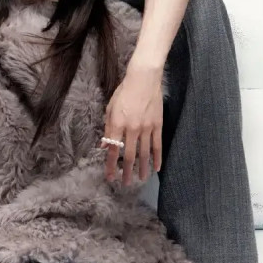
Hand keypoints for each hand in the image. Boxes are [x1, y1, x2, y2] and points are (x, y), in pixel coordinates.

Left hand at [102, 67, 163, 185]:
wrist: (144, 79)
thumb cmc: (124, 92)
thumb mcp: (110, 108)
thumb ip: (108, 128)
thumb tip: (105, 146)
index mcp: (118, 124)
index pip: (113, 150)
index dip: (111, 165)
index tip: (110, 177)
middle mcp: (132, 129)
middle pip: (128, 156)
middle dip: (126, 171)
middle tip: (125, 184)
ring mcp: (146, 128)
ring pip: (144, 153)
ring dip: (142, 168)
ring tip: (141, 180)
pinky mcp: (157, 125)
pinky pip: (157, 145)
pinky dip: (157, 157)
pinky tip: (157, 168)